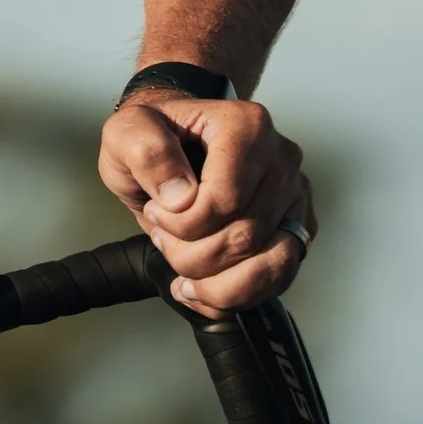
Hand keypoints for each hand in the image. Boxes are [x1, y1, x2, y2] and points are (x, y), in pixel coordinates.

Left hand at [99, 93, 314, 318]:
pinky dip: (237, 296)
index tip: (155, 212)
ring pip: (272, 266)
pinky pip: (279, 277)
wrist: (167, 146)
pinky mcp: (296, 227)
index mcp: (246, 127)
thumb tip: (180, 197)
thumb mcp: (126, 132)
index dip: (184, 222)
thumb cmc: (151, 138)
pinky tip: (201, 289)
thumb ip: (147, 152)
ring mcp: (293, 195)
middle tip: (163, 237)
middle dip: (192, 254)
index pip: (226, 199)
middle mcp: (281, 159)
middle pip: (246, 236)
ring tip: (183, 273)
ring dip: (217, 283)